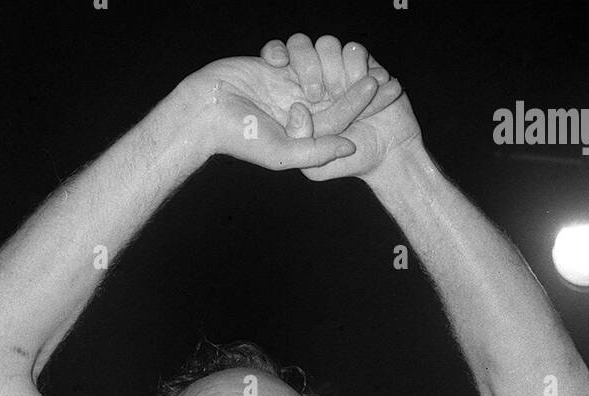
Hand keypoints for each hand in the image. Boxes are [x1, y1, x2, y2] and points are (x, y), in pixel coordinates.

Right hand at [181, 51, 393, 172]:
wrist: (202, 112)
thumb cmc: (240, 137)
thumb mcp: (283, 152)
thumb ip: (318, 150)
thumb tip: (352, 145)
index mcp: (302, 132)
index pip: (340, 117)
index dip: (364, 103)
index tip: (386, 86)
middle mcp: (296, 109)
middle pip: (334, 92)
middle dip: (355, 80)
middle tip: (382, 67)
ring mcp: (283, 86)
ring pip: (314, 67)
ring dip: (319, 61)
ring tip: (334, 52)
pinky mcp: (268, 66)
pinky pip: (288, 50)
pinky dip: (285, 50)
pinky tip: (278, 58)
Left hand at [259, 34, 422, 180]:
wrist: (390, 154)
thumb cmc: (349, 163)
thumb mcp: (315, 168)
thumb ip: (299, 146)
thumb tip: (298, 109)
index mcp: (296, 97)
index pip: (277, 57)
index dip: (275, 51)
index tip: (277, 62)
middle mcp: (316, 77)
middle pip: (300, 44)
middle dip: (307, 64)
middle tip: (316, 95)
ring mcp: (339, 69)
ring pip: (327, 44)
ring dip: (335, 69)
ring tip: (343, 95)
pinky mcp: (364, 64)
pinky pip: (354, 49)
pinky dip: (359, 66)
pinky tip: (368, 87)